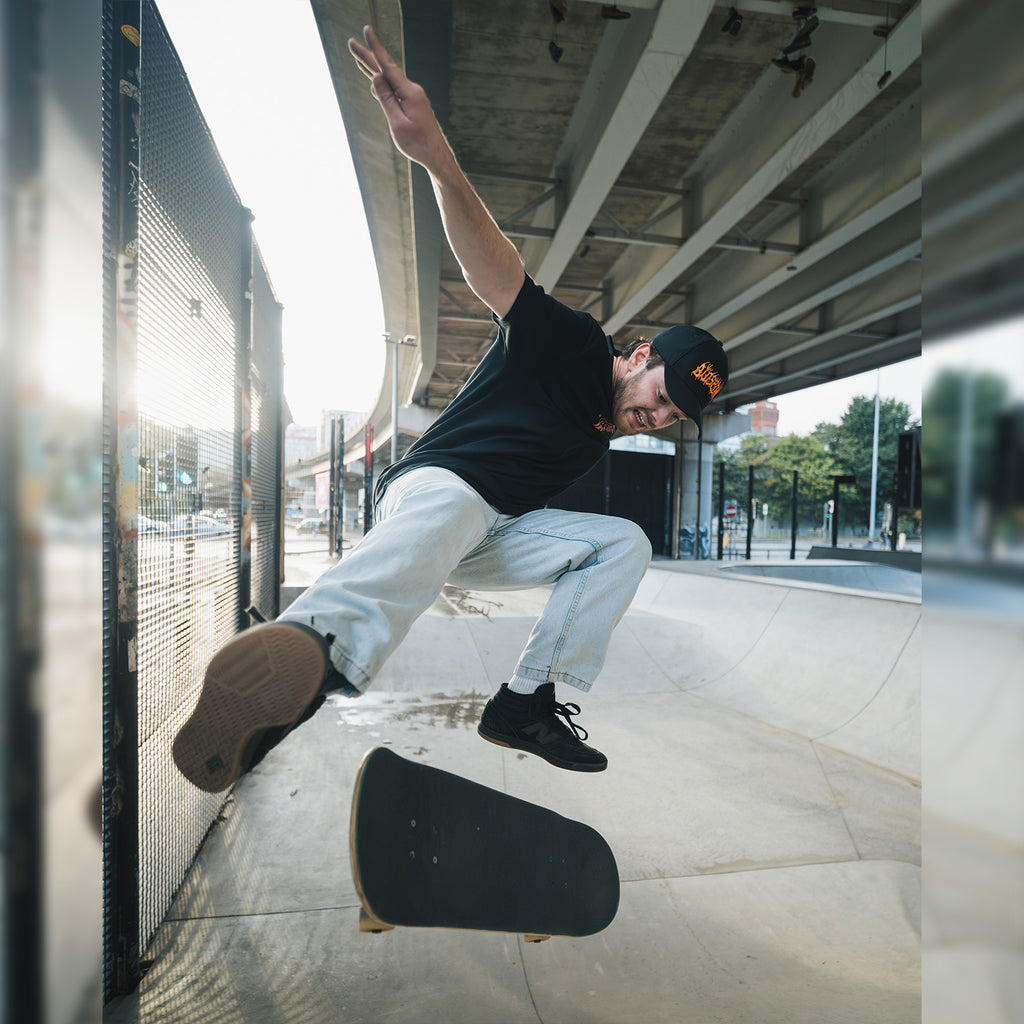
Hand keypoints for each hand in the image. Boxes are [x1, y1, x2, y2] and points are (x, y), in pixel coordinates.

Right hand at [348, 25, 445, 169]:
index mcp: (409, 93)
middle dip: (367, 57)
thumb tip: (377, 78)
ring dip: (372, 69)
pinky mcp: (412, 103)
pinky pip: (393, 89)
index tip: (366, 31)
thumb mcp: (397, 123)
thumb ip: (386, 99)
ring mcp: (412, 96)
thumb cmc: (417, 143)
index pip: (387, 66)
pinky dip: (381, 83)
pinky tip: (373, 78)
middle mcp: (412, 90)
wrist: (436, 155)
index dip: (375, 48)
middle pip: (385, 70)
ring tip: (357, 57)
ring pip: (388, 79)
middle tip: (351, 43)